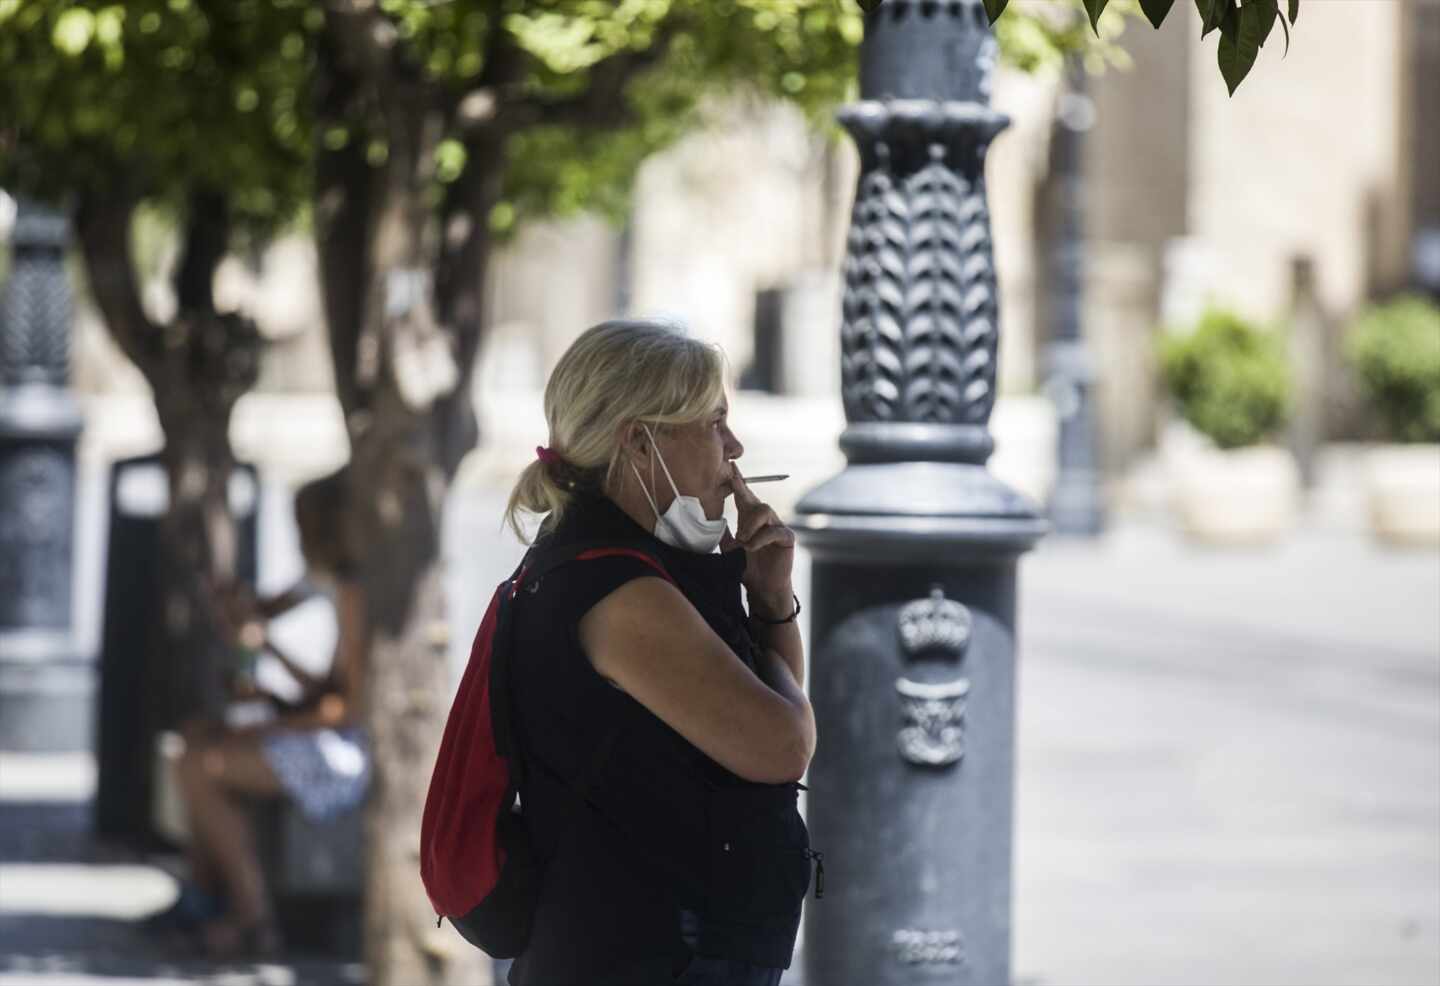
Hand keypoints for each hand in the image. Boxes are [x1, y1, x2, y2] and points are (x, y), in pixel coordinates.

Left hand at [719, 461, 794, 611]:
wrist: (762, 588)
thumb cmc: (746, 567)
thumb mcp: (728, 548)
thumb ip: (721, 533)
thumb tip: (705, 519)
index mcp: (749, 518)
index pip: (743, 495)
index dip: (738, 481)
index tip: (731, 466)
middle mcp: (764, 519)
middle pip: (754, 498)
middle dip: (742, 494)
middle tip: (731, 492)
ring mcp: (777, 526)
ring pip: (764, 510)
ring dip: (749, 524)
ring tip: (742, 539)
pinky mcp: (787, 537)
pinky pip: (774, 530)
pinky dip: (759, 539)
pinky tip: (750, 548)